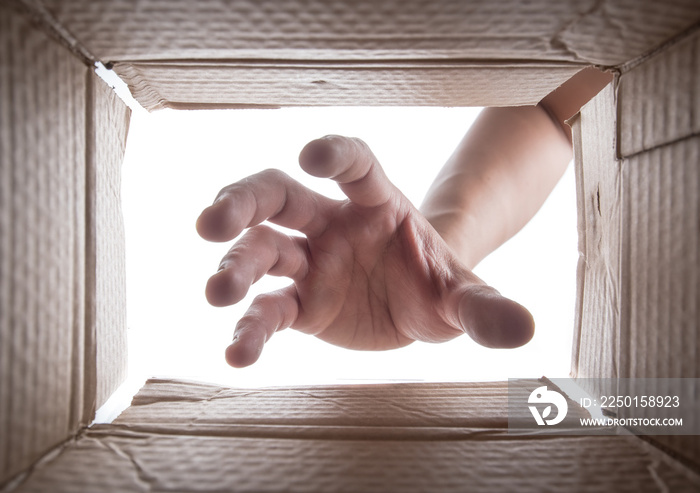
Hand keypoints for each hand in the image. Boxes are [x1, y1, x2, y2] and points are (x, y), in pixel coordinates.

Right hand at [196, 136, 533, 367]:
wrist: (416, 306)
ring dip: (235, 266)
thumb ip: (486, 307)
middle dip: (243, 203)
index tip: (312, 155)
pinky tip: (237, 353)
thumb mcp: (465, 294)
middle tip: (212, 222)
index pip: (355, 164)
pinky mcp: (299, 304)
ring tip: (218, 292)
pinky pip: (268, 310)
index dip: (333, 153)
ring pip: (260, 250)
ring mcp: (310, 262)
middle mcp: (331, 223)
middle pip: (278, 195)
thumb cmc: (438, 282)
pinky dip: (251, 329)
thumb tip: (525, 330)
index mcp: (377, 202)